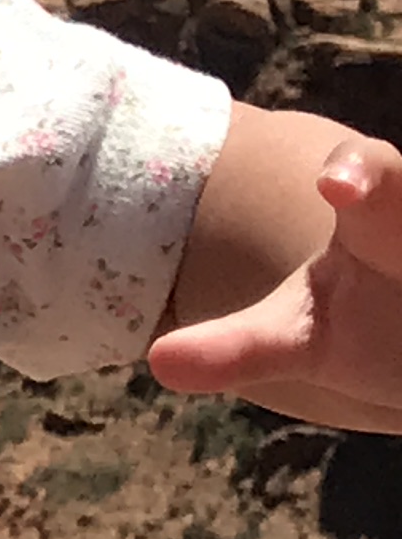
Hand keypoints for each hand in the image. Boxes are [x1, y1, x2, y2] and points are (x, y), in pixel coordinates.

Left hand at [150, 131, 401, 424]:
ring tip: (395, 335)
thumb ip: (235, 348)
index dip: (366, 177)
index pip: (382, 184)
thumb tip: (160, 361)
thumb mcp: (299, 336)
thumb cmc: (361, 326)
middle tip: (351, 188)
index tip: (336, 182)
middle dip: (393, 193)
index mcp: (386, 229)